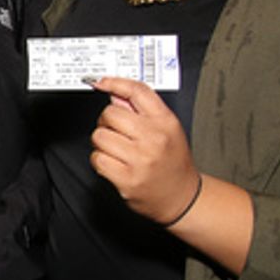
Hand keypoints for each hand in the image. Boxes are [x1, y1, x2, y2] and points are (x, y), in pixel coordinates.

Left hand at [88, 76, 201, 224]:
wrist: (182, 197)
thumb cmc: (172, 162)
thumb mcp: (167, 129)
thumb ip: (142, 109)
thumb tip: (115, 93)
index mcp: (165, 122)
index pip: (137, 91)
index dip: (114, 82)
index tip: (100, 82)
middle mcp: (154, 138)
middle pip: (110, 113)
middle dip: (107, 122)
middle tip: (116, 132)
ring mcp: (140, 159)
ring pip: (99, 136)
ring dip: (102, 142)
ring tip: (116, 150)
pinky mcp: (126, 178)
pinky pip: (97, 158)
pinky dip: (100, 160)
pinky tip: (113, 164)